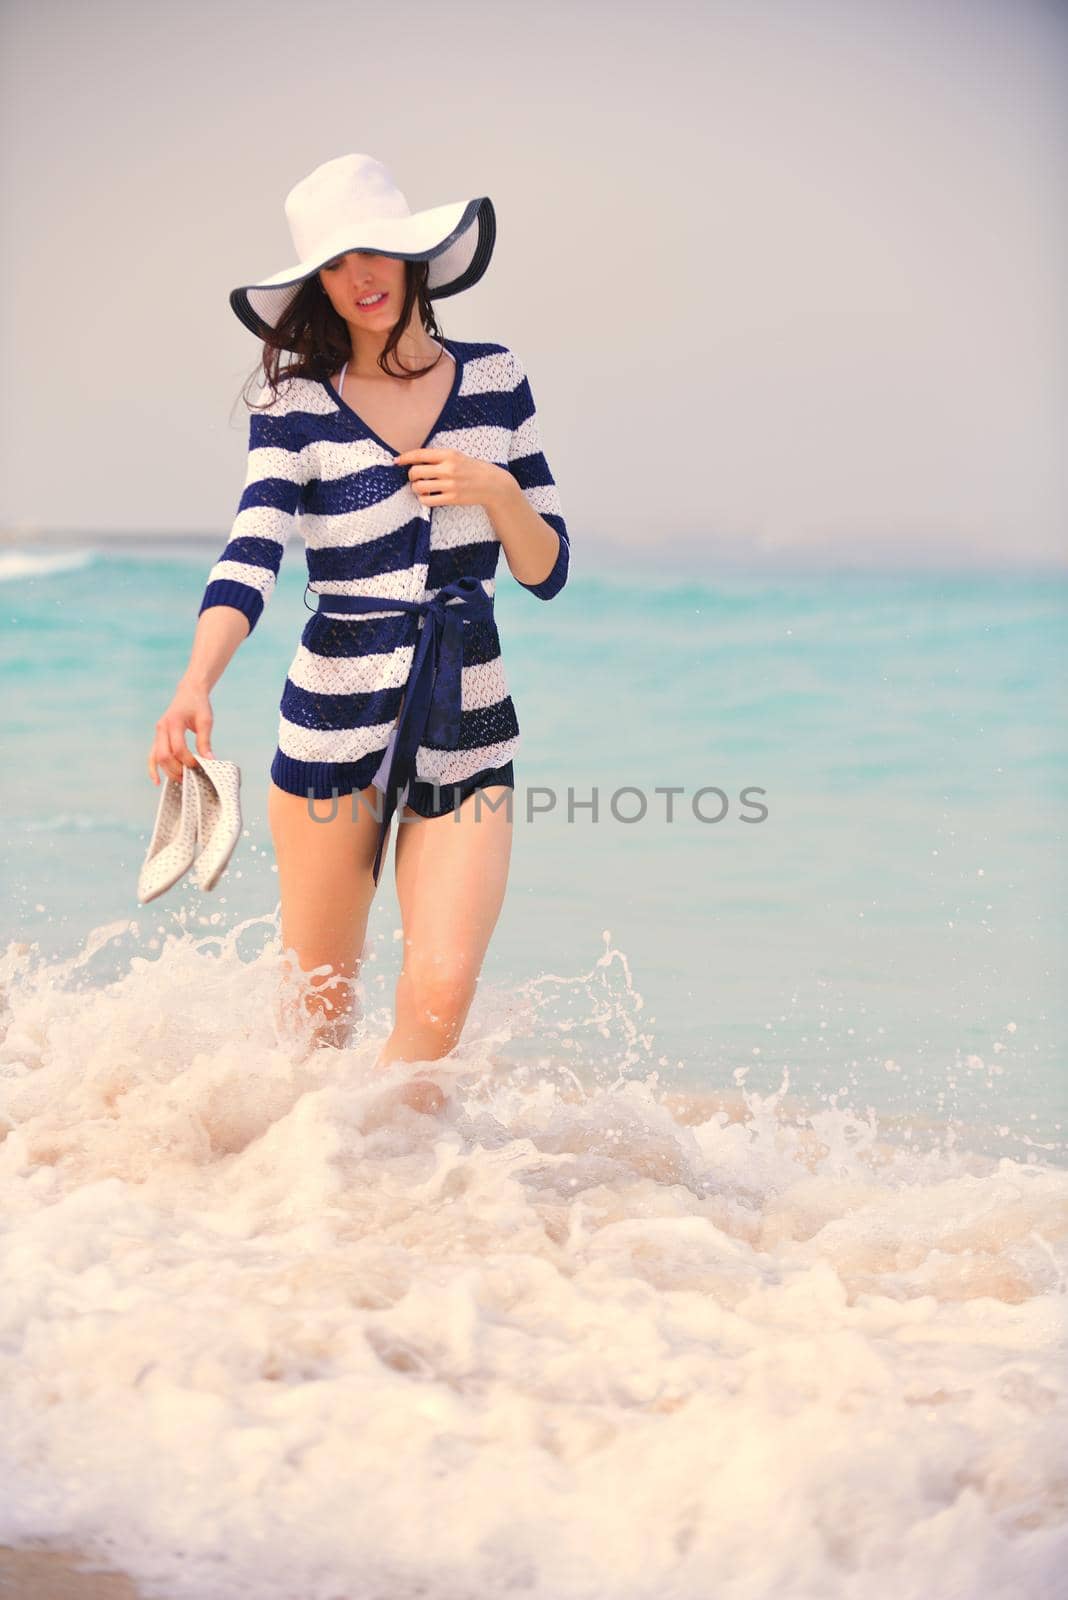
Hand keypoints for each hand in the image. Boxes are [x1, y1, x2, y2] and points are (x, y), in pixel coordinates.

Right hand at [148, 677, 213, 783]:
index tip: (201, 765)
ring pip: (157, 758)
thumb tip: (210, 760)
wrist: (189, 692)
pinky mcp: (158, 737)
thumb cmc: (198, 705)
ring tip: (181, 781)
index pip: (178, 748)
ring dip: (168, 771)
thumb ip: (205, 741)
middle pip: (164, 755)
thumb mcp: (205, 720)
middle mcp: (162, 728)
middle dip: (177, 769)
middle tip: (191, 777)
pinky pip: (152, 755)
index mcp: (174, 722)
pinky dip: (153, 769)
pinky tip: (157, 781)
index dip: (188, 760)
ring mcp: (158, 733)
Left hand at [392, 446, 517, 510]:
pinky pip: (427, 500)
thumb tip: (414, 461)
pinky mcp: (452, 498)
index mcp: (448, 454)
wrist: (492, 484)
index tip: (396, 461)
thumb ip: (438, 457)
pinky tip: (427, 497)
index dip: (405, 458)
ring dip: (416, 488)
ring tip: (421, 488)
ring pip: (419, 487)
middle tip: (415, 478)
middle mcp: (448, 468)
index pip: (420, 454)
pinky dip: (423, 499)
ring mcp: (450, 484)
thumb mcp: (457, 456)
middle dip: (411, 475)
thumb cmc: (471, 468)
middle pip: (415, 472)